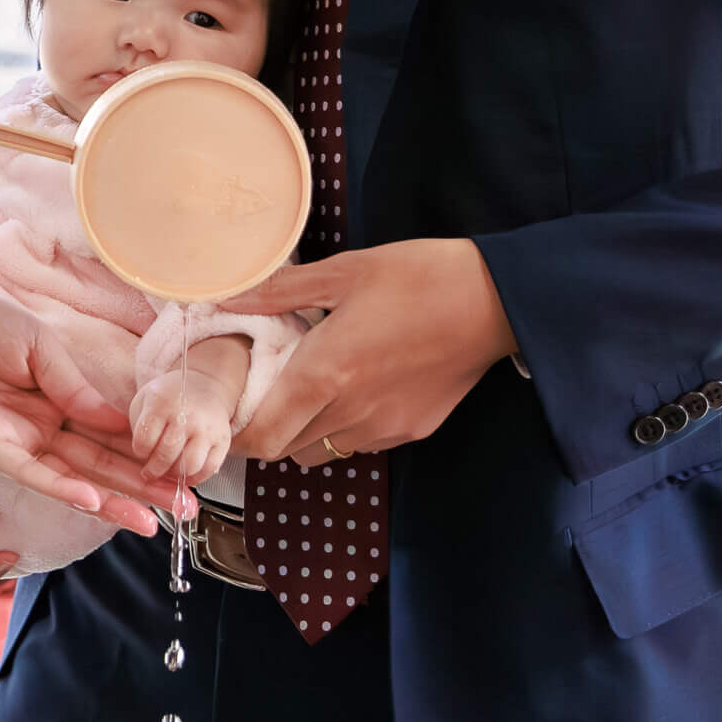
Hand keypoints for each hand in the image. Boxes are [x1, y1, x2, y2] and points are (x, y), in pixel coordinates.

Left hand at [0, 271, 169, 530]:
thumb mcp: (40, 347)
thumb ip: (76, 388)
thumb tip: (121, 423)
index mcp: (55, 399)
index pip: (109, 435)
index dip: (144, 453)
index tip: (182, 470)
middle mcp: (39, 426)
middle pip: (99, 464)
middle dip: (142, 486)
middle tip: (185, 511)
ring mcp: (14, 439)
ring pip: (72, 477)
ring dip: (112, 499)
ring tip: (152, 521)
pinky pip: (29, 472)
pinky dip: (62, 487)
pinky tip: (94, 501)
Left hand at [129, 373, 233, 484]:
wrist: (206, 384)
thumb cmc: (171, 396)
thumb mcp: (146, 399)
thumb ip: (139, 425)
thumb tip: (139, 457)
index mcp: (162, 404)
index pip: (145, 440)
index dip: (140, 451)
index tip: (142, 451)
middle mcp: (186, 416)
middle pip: (166, 455)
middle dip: (154, 469)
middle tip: (150, 471)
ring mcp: (206, 429)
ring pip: (189, 466)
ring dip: (176, 475)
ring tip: (169, 471)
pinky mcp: (222, 440)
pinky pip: (209, 468)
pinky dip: (196, 477)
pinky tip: (187, 473)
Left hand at [227, 238, 515, 464]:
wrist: (494, 299)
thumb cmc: (418, 276)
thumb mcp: (343, 271)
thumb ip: (279, 292)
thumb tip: (226, 296)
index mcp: (324, 374)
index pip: (261, 439)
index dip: (236, 435)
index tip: (228, 411)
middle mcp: (350, 412)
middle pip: (285, 450)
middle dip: (265, 429)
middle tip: (263, 392)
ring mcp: (383, 427)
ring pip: (322, 450)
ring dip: (305, 430)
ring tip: (311, 386)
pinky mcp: (411, 429)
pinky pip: (360, 442)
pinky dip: (344, 427)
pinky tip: (355, 387)